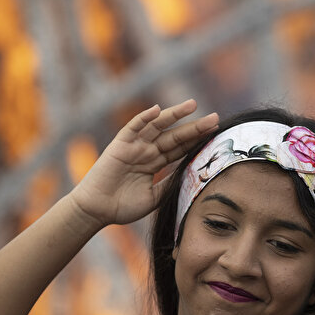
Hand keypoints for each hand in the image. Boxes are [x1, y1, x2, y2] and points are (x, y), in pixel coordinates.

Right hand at [68, 100, 218, 226]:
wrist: (97, 210)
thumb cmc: (123, 206)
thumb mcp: (155, 197)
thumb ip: (171, 184)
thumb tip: (195, 176)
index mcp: (155, 163)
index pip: (180, 149)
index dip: (197, 141)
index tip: (217, 134)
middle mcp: (147, 151)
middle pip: (175, 136)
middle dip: (195, 127)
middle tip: (216, 118)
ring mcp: (134, 146)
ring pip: (158, 126)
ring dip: (174, 114)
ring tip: (193, 105)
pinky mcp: (120, 145)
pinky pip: (133, 127)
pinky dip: (144, 118)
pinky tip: (157, 110)